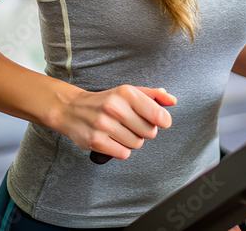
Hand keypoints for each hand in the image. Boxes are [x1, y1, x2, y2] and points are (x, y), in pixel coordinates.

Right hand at [52, 85, 175, 159]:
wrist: (72, 109)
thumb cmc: (107, 101)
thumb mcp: (129, 92)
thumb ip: (152, 95)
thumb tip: (172, 101)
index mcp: (126, 93)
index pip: (158, 114)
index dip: (163, 120)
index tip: (161, 121)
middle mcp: (115, 108)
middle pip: (150, 132)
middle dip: (145, 131)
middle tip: (133, 125)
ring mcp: (104, 125)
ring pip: (137, 144)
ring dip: (132, 140)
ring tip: (120, 131)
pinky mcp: (96, 141)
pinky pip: (124, 154)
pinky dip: (121, 150)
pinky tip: (113, 140)